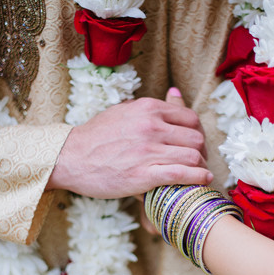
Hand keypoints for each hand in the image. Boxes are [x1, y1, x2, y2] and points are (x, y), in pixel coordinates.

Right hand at [46, 96, 211, 198]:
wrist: (70, 158)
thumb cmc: (95, 137)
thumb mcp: (123, 111)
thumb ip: (150, 107)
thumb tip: (174, 94)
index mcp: (148, 109)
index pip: (190, 118)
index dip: (198, 132)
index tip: (195, 143)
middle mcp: (151, 127)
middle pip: (196, 138)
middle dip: (202, 151)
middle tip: (199, 161)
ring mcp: (148, 151)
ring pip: (193, 155)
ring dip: (201, 165)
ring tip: (200, 172)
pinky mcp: (144, 174)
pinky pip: (181, 174)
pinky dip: (197, 177)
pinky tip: (203, 179)